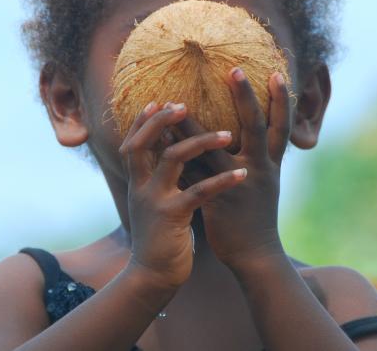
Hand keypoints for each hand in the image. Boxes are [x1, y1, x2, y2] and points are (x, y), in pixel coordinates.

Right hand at [120, 101, 246, 288]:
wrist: (152, 276)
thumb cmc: (161, 237)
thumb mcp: (155, 204)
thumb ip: (160, 180)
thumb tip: (173, 155)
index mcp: (138, 182)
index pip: (134, 142)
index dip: (142, 122)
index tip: (157, 102)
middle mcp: (142, 187)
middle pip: (143, 143)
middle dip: (162, 121)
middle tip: (183, 104)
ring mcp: (155, 200)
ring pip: (172, 159)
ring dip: (200, 142)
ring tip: (228, 134)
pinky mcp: (172, 217)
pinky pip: (199, 192)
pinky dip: (221, 181)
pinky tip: (243, 175)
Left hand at [176, 68, 290, 271]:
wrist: (255, 256)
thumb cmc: (256, 217)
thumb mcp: (265, 184)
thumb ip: (255, 159)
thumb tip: (242, 134)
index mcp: (272, 165)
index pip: (280, 126)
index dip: (281, 100)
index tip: (276, 72)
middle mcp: (260, 169)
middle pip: (255, 126)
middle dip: (246, 97)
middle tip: (235, 69)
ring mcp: (240, 184)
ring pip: (215, 148)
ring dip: (195, 124)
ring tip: (177, 101)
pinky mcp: (218, 200)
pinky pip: (194, 172)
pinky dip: (179, 156)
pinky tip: (162, 142)